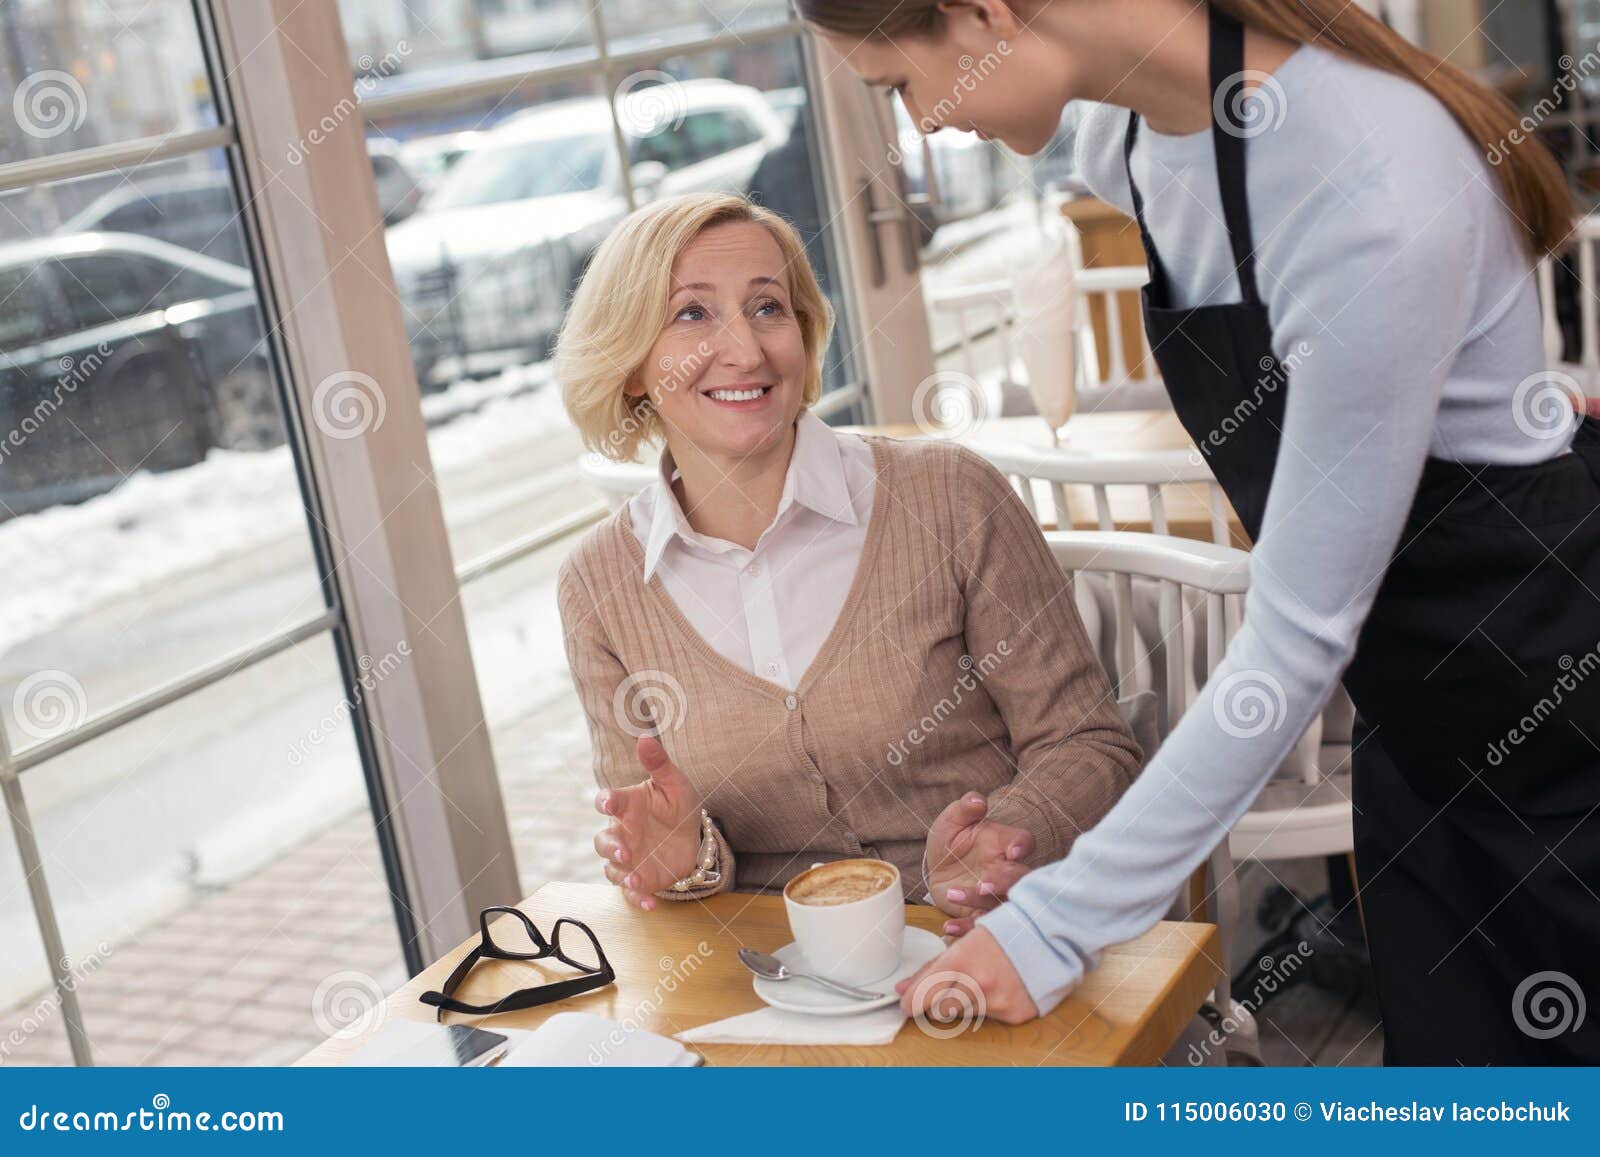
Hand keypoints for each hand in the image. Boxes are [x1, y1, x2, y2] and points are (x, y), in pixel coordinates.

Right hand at [593, 736, 703, 910]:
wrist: (693, 836)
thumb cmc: (677, 806)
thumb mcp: (674, 783)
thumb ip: (659, 763)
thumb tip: (645, 738)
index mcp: (628, 805)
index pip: (608, 801)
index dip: (605, 801)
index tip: (608, 802)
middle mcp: (623, 833)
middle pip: (603, 841)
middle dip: (610, 847)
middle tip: (624, 853)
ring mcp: (629, 858)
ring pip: (612, 868)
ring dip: (621, 874)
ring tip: (636, 878)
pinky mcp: (640, 878)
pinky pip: (631, 891)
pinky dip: (637, 898)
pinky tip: (650, 903)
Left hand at [896, 925, 1039, 1025]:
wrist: (1050, 937)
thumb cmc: (1004, 933)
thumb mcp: (963, 942)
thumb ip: (931, 968)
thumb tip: (902, 989)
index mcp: (959, 961)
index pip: (920, 996)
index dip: (910, 1003)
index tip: (908, 1003)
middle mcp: (977, 985)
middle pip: (938, 1011)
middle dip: (937, 1002)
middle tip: (947, 989)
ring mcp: (996, 1002)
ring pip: (963, 1015)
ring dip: (964, 1003)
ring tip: (979, 982)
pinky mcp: (1014, 1015)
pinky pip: (989, 1018)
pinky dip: (989, 1006)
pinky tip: (1000, 988)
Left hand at [925, 792, 1034, 935]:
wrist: (938, 868)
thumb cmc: (952, 841)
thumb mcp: (951, 821)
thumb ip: (964, 808)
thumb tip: (977, 801)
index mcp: (1004, 843)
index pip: (1023, 842)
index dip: (1022, 846)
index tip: (1013, 851)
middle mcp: (1006, 870)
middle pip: (1019, 878)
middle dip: (1005, 882)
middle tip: (985, 884)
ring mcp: (996, 894)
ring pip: (1001, 903)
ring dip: (980, 903)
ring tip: (954, 894)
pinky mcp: (981, 914)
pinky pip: (980, 924)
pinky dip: (966, 928)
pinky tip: (948, 926)